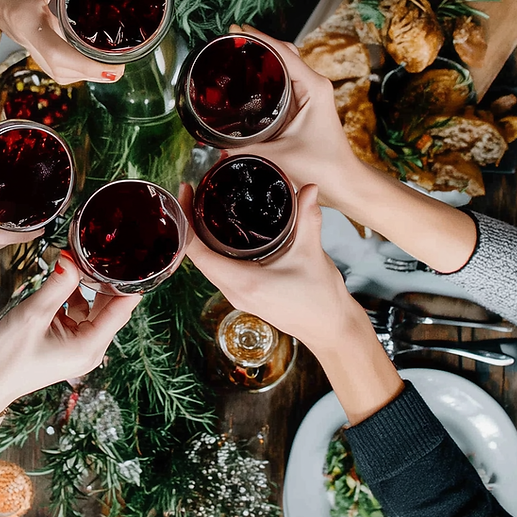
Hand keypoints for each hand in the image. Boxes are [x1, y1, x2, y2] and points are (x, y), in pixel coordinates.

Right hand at [0, 0, 124, 86]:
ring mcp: (25, 44)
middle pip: (62, 72)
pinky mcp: (26, 41)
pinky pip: (50, 63)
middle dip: (92, 76)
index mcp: (30, 22)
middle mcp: (28, 39)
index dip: (90, 68)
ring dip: (80, 74)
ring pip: (55, 71)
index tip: (114, 70)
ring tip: (106, 67)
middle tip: (119, 69)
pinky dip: (69, 66)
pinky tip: (84, 55)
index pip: (61, 55)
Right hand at [0, 255, 140, 411]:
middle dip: (107, 283)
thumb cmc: (9, 356)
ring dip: (88, 290)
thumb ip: (57, 285)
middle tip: (101, 256)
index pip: (121, 311)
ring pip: (95, 311)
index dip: (129, 285)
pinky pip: (81, 317)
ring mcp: (81, 348)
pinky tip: (64, 286)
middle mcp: (90, 350)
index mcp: (88, 347)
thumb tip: (71, 258)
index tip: (133, 261)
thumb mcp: (33, 314)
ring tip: (79, 266)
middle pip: (111, 310)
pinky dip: (75, 301)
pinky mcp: (70, 345)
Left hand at [185, 183, 402, 423]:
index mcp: (243, 282)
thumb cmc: (320, 298)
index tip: (187, 192)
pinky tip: (219, 232)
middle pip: (196, 255)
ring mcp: (238, 295)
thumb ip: (308, 217)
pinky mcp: (245, 295)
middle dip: (189, 223)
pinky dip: (213, 249)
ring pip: (207, 263)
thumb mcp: (312, 252)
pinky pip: (219, 270)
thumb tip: (307, 188)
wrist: (330, 329)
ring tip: (201, 207)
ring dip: (199, 237)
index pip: (197, 252)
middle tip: (193, 192)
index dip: (186, 220)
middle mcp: (234, 291)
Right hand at [230, 25, 362, 206]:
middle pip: (284, 52)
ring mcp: (311, 93)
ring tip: (236, 54)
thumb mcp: (279, 156)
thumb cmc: (324, 167)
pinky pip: (285, 80)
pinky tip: (249, 79)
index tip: (236, 30)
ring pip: (285, 64)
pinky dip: (268, 74)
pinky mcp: (306, 104)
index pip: (284, 52)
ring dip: (263, 57)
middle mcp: (315, 85)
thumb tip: (217, 147)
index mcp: (314, 88)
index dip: (259, 38)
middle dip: (257, 43)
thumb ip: (245, 150)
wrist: (344, 182)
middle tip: (230, 41)